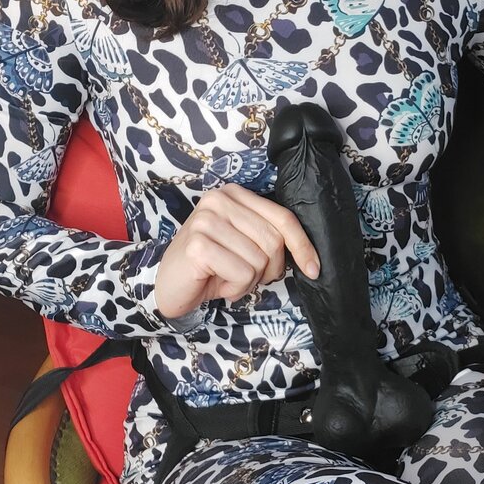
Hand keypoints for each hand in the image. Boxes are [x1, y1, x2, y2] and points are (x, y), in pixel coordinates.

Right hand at [155, 183, 320, 318]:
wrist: (169, 286)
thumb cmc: (211, 267)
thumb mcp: (245, 245)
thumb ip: (269, 238)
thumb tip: (308, 256)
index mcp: (234, 194)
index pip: (283, 217)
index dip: (302, 245)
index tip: (314, 268)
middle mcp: (219, 200)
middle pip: (274, 240)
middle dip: (269, 269)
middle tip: (247, 276)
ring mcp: (206, 221)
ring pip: (259, 261)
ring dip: (248, 281)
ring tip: (227, 277)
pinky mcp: (198, 245)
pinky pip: (241, 273)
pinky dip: (235, 288)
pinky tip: (217, 283)